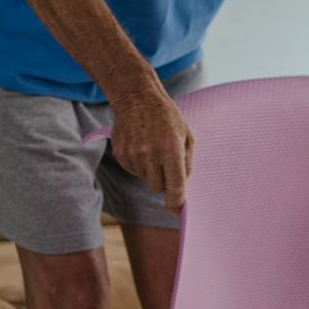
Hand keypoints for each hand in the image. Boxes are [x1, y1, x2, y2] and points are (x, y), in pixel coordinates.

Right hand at [107, 81, 194, 210]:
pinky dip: (139, 165)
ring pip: (144, 179)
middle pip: (157, 187)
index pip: (174, 185)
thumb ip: (187, 162)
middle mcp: (151, 154)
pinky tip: (141, 147)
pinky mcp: (120, 154)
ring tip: (152, 149)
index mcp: (171, 149)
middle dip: (164, 183)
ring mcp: (133, 155)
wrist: (137, 99)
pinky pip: (132, 171)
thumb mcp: (186, 135)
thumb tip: (183, 185)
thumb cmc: (167, 117)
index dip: (176, 201)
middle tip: (166, 166)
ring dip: (151, 171)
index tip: (175, 209)